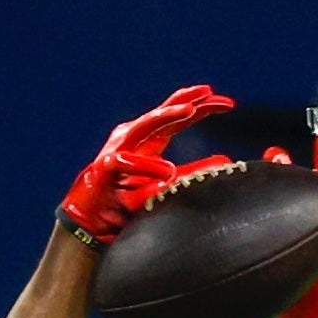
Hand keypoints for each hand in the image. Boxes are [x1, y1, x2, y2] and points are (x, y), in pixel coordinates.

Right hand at [58, 86, 234, 246]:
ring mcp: (116, 151)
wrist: (89, 224)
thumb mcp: (166, 185)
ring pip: (143, 127)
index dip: (200, 107)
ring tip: (190, 111)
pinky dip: (146, 166)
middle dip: (185, 102)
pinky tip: (166, 170)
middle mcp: (131, 139)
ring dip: (166, 117)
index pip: (176, 118)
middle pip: (162, 114)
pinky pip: (125, 164)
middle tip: (210, 93)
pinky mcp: (104, 170)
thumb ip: (192, 172)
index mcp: (146, 140)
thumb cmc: (124, 203)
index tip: (228, 103)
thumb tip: (225, 161)